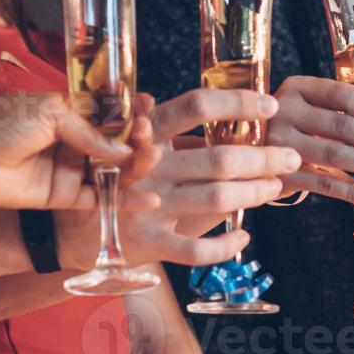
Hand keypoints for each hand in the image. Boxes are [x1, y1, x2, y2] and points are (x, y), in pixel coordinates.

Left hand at [0, 96, 152, 211]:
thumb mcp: (51, 113)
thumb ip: (89, 131)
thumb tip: (123, 148)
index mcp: (65, 111)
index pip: (106, 112)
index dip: (129, 113)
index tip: (151, 108)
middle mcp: (70, 140)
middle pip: (113, 142)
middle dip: (136, 141)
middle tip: (156, 138)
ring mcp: (68, 169)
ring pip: (110, 170)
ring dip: (135, 168)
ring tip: (157, 163)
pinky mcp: (63, 196)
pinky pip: (99, 199)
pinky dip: (124, 199)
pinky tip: (149, 197)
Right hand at [59, 90, 299, 267]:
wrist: (62, 229)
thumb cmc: (105, 178)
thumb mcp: (120, 142)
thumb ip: (153, 127)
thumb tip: (172, 102)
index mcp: (144, 135)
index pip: (195, 107)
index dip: (237, 103)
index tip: (269, 104)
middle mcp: (148, 169)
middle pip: (218, 159)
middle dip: (264, 156)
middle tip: (291, 154)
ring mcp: (149, 208)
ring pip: (216, 200)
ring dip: (254, 192)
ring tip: (276, 185)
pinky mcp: (150, 245)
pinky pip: (198, 251)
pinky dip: (227, 245)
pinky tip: (244, 237)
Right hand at [265, 76, 353, 207]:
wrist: (249, 153)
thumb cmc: (297, 128)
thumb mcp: (320, 114)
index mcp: (297, 88)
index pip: (342, 95)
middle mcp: (283, 111)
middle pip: (342, 126)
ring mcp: (277, 143)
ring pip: (334, 155)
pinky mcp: (278, 174)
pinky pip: (322, 185)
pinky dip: (351, 192)